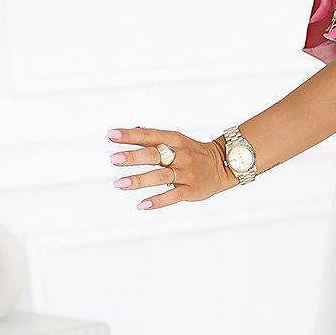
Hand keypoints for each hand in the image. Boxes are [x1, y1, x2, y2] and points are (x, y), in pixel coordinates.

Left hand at [108, 126, 235, 209]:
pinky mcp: (190, 190)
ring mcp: (186, 173)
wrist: (223, 166)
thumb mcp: (177, 140)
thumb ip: (154, 137)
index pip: (149, 136)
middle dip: (134, 157)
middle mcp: (180, 155)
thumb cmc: (194, 153)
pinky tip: (142, 204)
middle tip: (115, 159)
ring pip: (161, 176)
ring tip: (120, 184)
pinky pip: (173, 196)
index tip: (112, 135)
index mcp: (175, 140)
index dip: (130, 135)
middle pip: (155, 155)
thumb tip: (133, 129)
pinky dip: (157, 201)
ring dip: (140, 180)